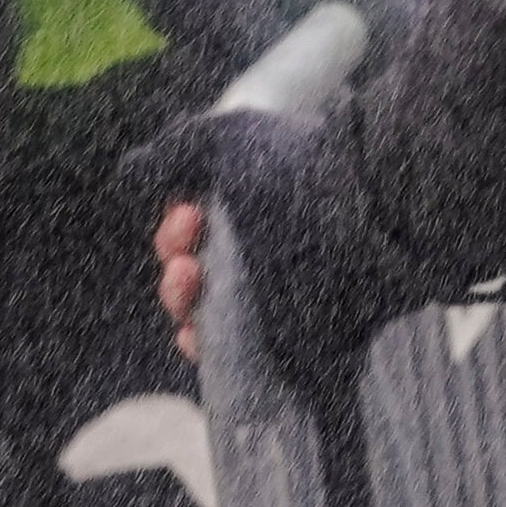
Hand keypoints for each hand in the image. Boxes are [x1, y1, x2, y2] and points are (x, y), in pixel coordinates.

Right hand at [120, 108, 345, 381]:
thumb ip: (173, 153)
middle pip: (200, 285)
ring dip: (185, 310)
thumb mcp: (227, 140)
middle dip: (176, 273)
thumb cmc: (301, 171)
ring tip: (192, 284)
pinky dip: (213, 359)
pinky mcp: (308, 348)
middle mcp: (271, 258)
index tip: (186, 216)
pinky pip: (247, 366)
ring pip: (215, 327)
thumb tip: (130, 173)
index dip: (174, 234)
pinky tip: (198, 343)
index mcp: (256, 209)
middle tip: (187, 261)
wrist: (375, 215)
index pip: (196, 239)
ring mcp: (290, 305)